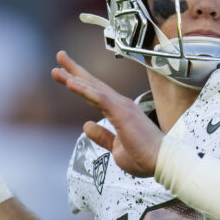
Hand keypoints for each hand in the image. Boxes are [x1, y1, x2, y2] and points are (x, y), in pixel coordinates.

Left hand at [51, 50, 162, 176]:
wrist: (162, 163)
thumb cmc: (144, 158)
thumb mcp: (117, 148)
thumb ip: (103, 136)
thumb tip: (86, 125)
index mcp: (120, 112)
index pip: (96, 94)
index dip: (80, 83)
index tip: (64, 75)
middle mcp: (121, 105)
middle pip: (93, 84)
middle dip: (74, 71)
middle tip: (60, 57)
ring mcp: (123, 107)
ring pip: (94, 88)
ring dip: (75, 78)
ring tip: (57, 70)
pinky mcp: (123, 113)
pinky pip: (100, 98)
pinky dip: (84, 89)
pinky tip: (71, 83)